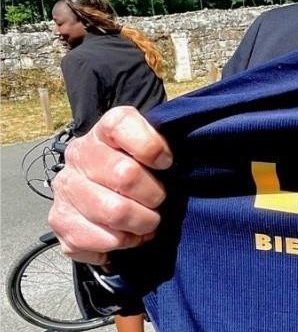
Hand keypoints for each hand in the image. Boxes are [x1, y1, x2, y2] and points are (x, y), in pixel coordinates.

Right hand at [47, 107, 172, 264]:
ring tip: (147, 222)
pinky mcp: (60, 222)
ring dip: (141, 223)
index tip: (166, 162)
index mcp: (103, 131)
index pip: (121, 124)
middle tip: (159, 201)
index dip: (151, 146)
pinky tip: (128, 236)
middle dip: (153, 194)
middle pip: (125, 174)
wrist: (102, 186)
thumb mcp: (151, 145)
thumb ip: (160, 143)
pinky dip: (122, 244)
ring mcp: (66, 190)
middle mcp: (78, 156)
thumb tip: (167, 159)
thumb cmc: (136, 165)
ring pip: (114, 213)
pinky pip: (99, 241)